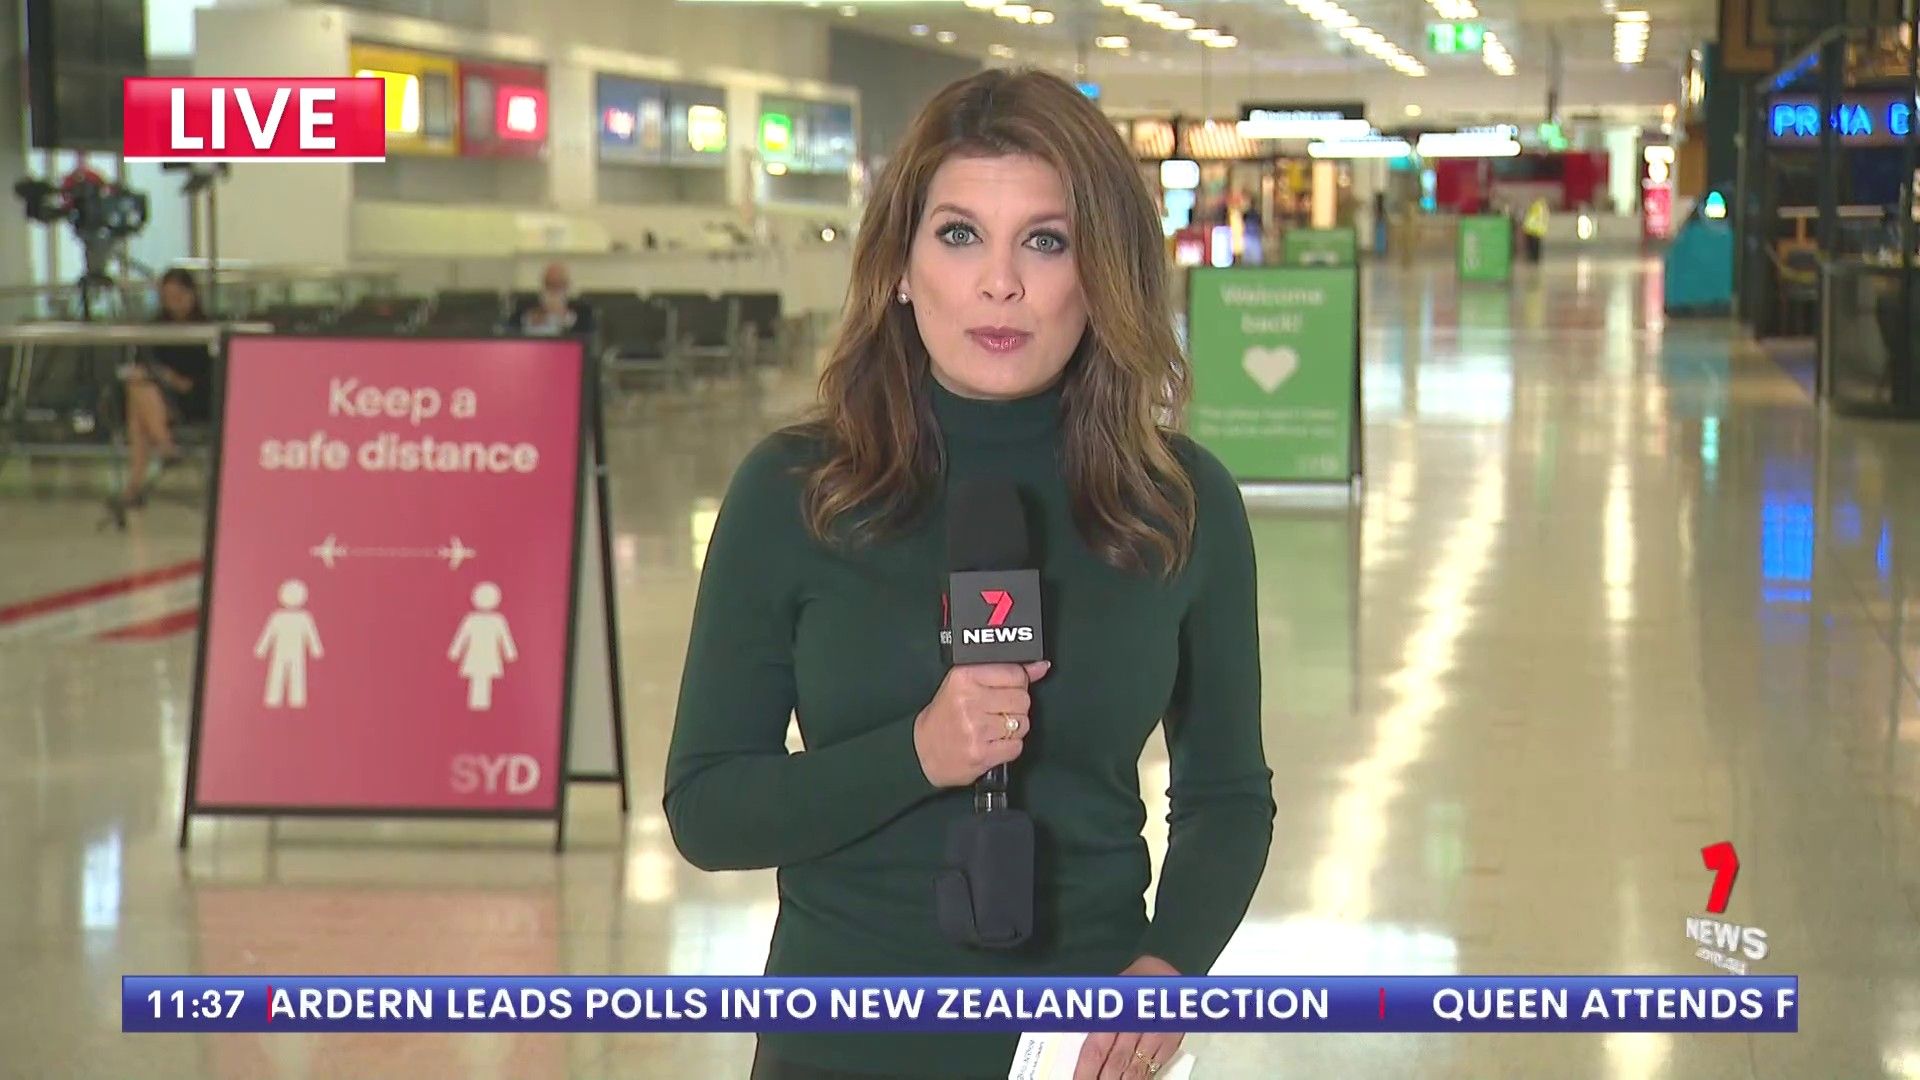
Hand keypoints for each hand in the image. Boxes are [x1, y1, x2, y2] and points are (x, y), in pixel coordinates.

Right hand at [912, 660, 1048, 786]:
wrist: (922, 751)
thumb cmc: (946, 715)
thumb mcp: (968, 684)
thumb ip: (1005, 673)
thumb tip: (1041, 666)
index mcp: (964, 677)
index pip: (1015, 674)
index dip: (1017, 683)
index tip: (1004, 690)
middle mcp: (968, 700)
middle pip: (1022, 700)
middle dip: (1014, 708)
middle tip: (995, 712)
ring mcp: (975, 728)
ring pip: (1022, 724)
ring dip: (1012, 729)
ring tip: (991, 728)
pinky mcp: (980, 753)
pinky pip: (1016, 747)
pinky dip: (1008, 747)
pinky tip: (992, 743)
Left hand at [1075, 956, 1183, 1079]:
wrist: (1173, 975)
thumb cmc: (1140, 980)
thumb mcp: (1115, 989)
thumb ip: (1100, 1015)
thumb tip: (1080, 1037)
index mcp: (1116, 1009)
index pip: (1096, 1048)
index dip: (1086, 1070)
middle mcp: (1136, 1023)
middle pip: (1116, 1062)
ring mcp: (1156, 1034)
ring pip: (1135, 1068)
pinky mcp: (1172, 1041)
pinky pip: (1155, 1066)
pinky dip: (1142, 1077)